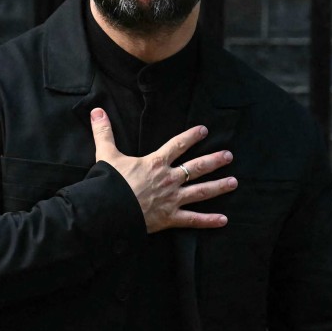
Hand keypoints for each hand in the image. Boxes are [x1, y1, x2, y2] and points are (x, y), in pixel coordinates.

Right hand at [90, 108, 236, 233]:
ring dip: (219, 186)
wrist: (108, 210)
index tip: (205, 130)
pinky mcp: (170, 218)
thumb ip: (104, 132)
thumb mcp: (106, 154)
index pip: (178, 145)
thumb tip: (97, 110)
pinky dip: (209, 220)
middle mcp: (169, 179)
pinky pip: (193, 220)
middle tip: (229, 156)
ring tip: (234, 182)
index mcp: (156, 163)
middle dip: (214, 160)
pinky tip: (224, 220)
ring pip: (201, 191)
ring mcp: (172, 199)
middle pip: (196, 167)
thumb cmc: (108, 183)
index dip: (191, 136)